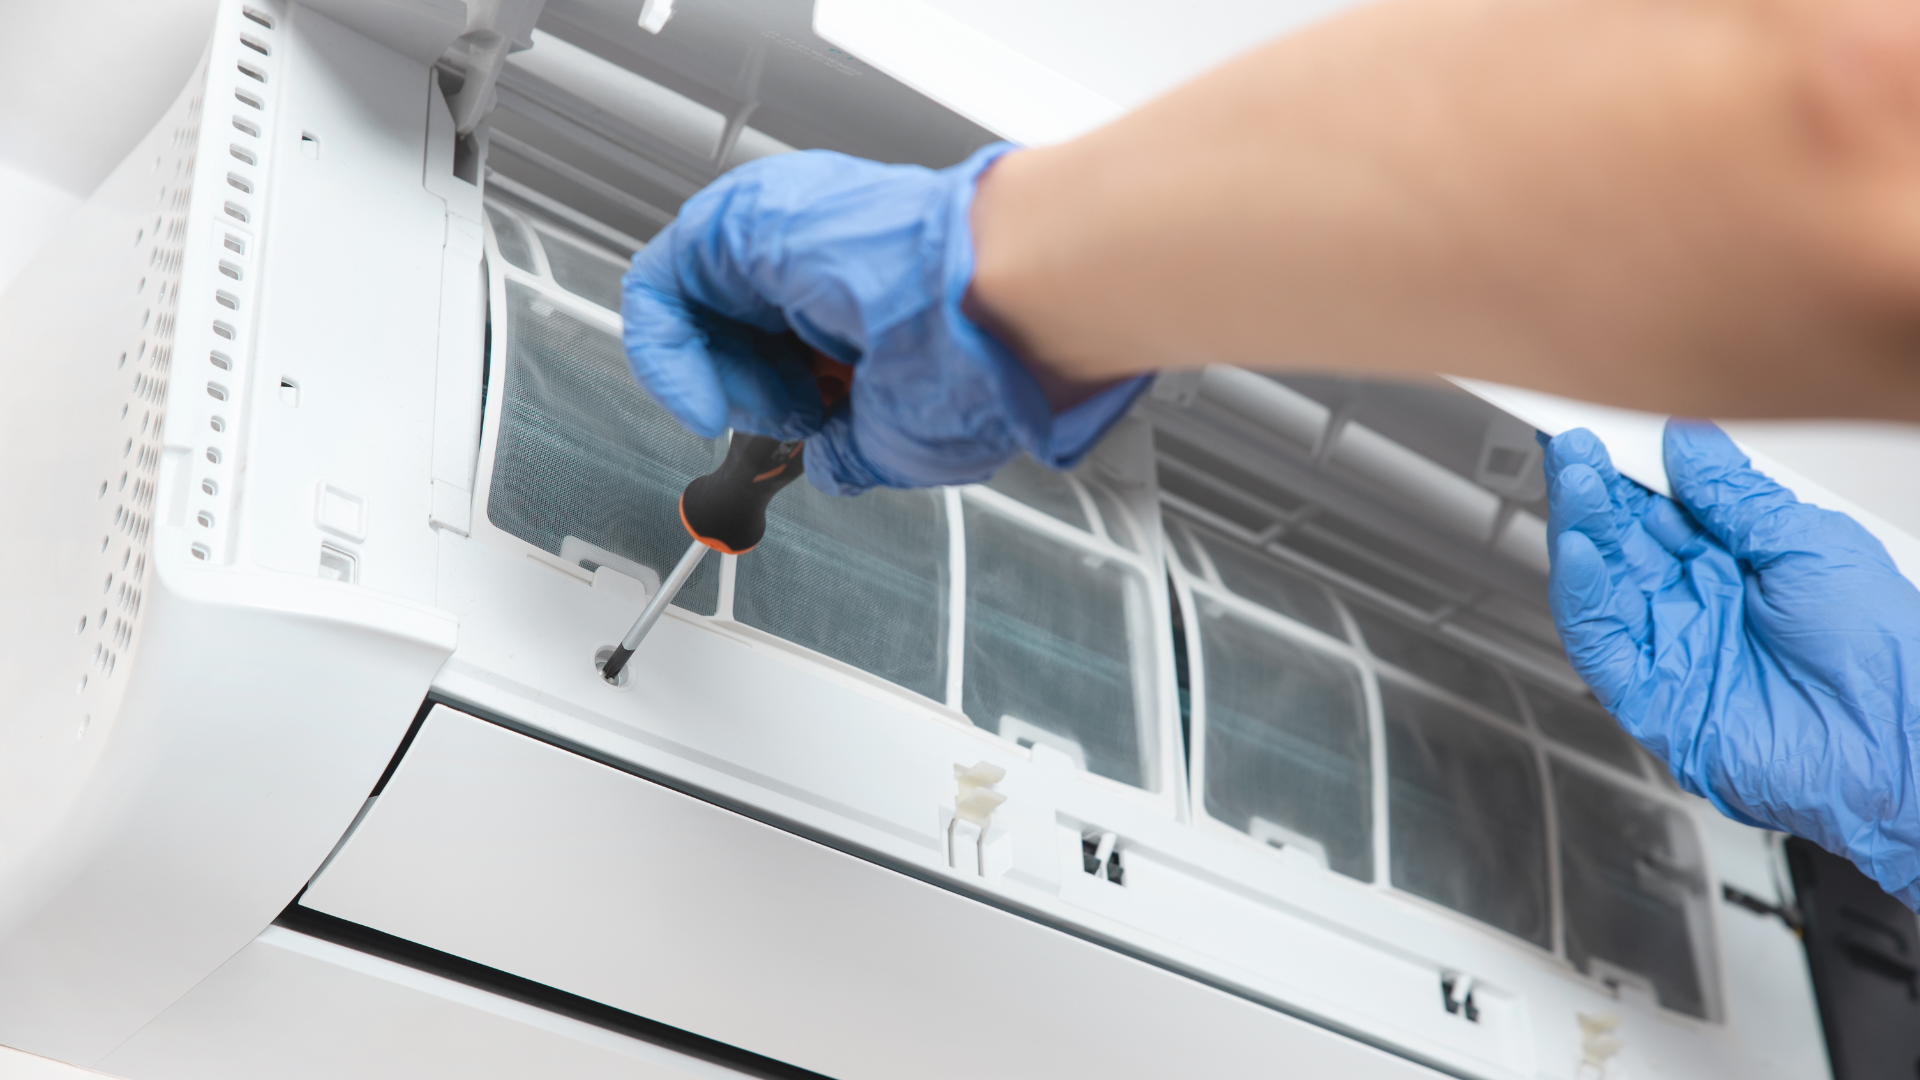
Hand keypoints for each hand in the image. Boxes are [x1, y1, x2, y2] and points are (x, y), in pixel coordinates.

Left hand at [620, 146, 1149, 494]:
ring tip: (784, 407)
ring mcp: (783, 233)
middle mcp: (824, 258)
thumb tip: (833, 463)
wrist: (1000, 306)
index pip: (784, 351)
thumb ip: (855, 446)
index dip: (774, 404)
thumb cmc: (982, 362)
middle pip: (735, 330)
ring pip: (699, 309)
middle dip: (751, 394)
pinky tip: (706, 397)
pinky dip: (665, 355)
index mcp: (870, 298)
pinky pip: (661, 286)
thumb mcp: (903, 434)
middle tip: (796, 424)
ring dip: (722, 380)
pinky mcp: (738, 218)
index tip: (797, 439)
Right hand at [1546, 421, 1919, 905]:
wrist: (1900, 743)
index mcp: (1741, 567)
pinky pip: (1601, 645)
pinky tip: (1582, 553)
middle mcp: (1701, 606)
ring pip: (1602, 585)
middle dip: (1594, 492)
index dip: (1629, 470)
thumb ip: (1737, 496)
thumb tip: (1687, 444)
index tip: (1606, 430)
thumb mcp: (1813, 544)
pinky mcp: (1652, 699)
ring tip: (1574, 481)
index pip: (1664, 508)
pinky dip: (1583, 599)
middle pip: (1624, 542)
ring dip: (1581, 531)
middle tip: (1575, 448)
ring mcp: (1674, 651)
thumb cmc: (1886, 656)